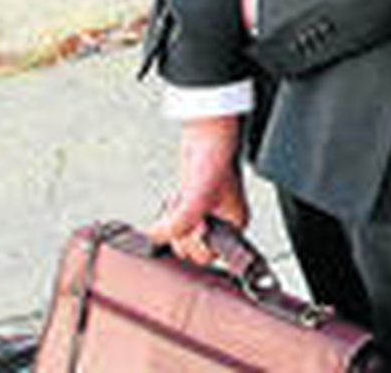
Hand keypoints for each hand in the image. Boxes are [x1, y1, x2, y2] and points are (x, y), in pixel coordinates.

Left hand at [147, 115, 248, 266]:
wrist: (205, 135)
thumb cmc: (215, 157)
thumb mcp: (196, 196)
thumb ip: (179, 223)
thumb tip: (156, 236)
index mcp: (234, 225)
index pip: (209, 256)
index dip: (195, 242)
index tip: (194, 224)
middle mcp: (221, 222)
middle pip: (191, 249)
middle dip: (181, 230)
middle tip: (185, 209)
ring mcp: (205, 214)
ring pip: (180, 236)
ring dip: (173, 221)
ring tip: (181, 200)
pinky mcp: (190, 204)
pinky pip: (173, 222)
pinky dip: (169, 213)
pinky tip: (176, 198)